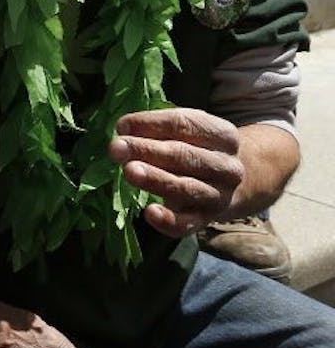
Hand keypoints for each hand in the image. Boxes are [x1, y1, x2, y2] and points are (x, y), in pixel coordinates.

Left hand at [108, 107, 243, 237]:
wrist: (230, 185)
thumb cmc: (196, 149)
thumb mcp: (185, 131)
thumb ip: (156, 128)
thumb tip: (124, 129)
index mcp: (222, 135)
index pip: (185, 125)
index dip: (151, 124)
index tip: (121, 127)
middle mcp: (227, 167)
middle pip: (185, 156)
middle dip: (147, 150)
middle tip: (116, 148)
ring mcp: (219, 196)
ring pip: (187, 188)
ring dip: (156, 179)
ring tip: (129, 171)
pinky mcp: (207, 220)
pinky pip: (188, 224)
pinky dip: (169, 220)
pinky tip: (149, 213)